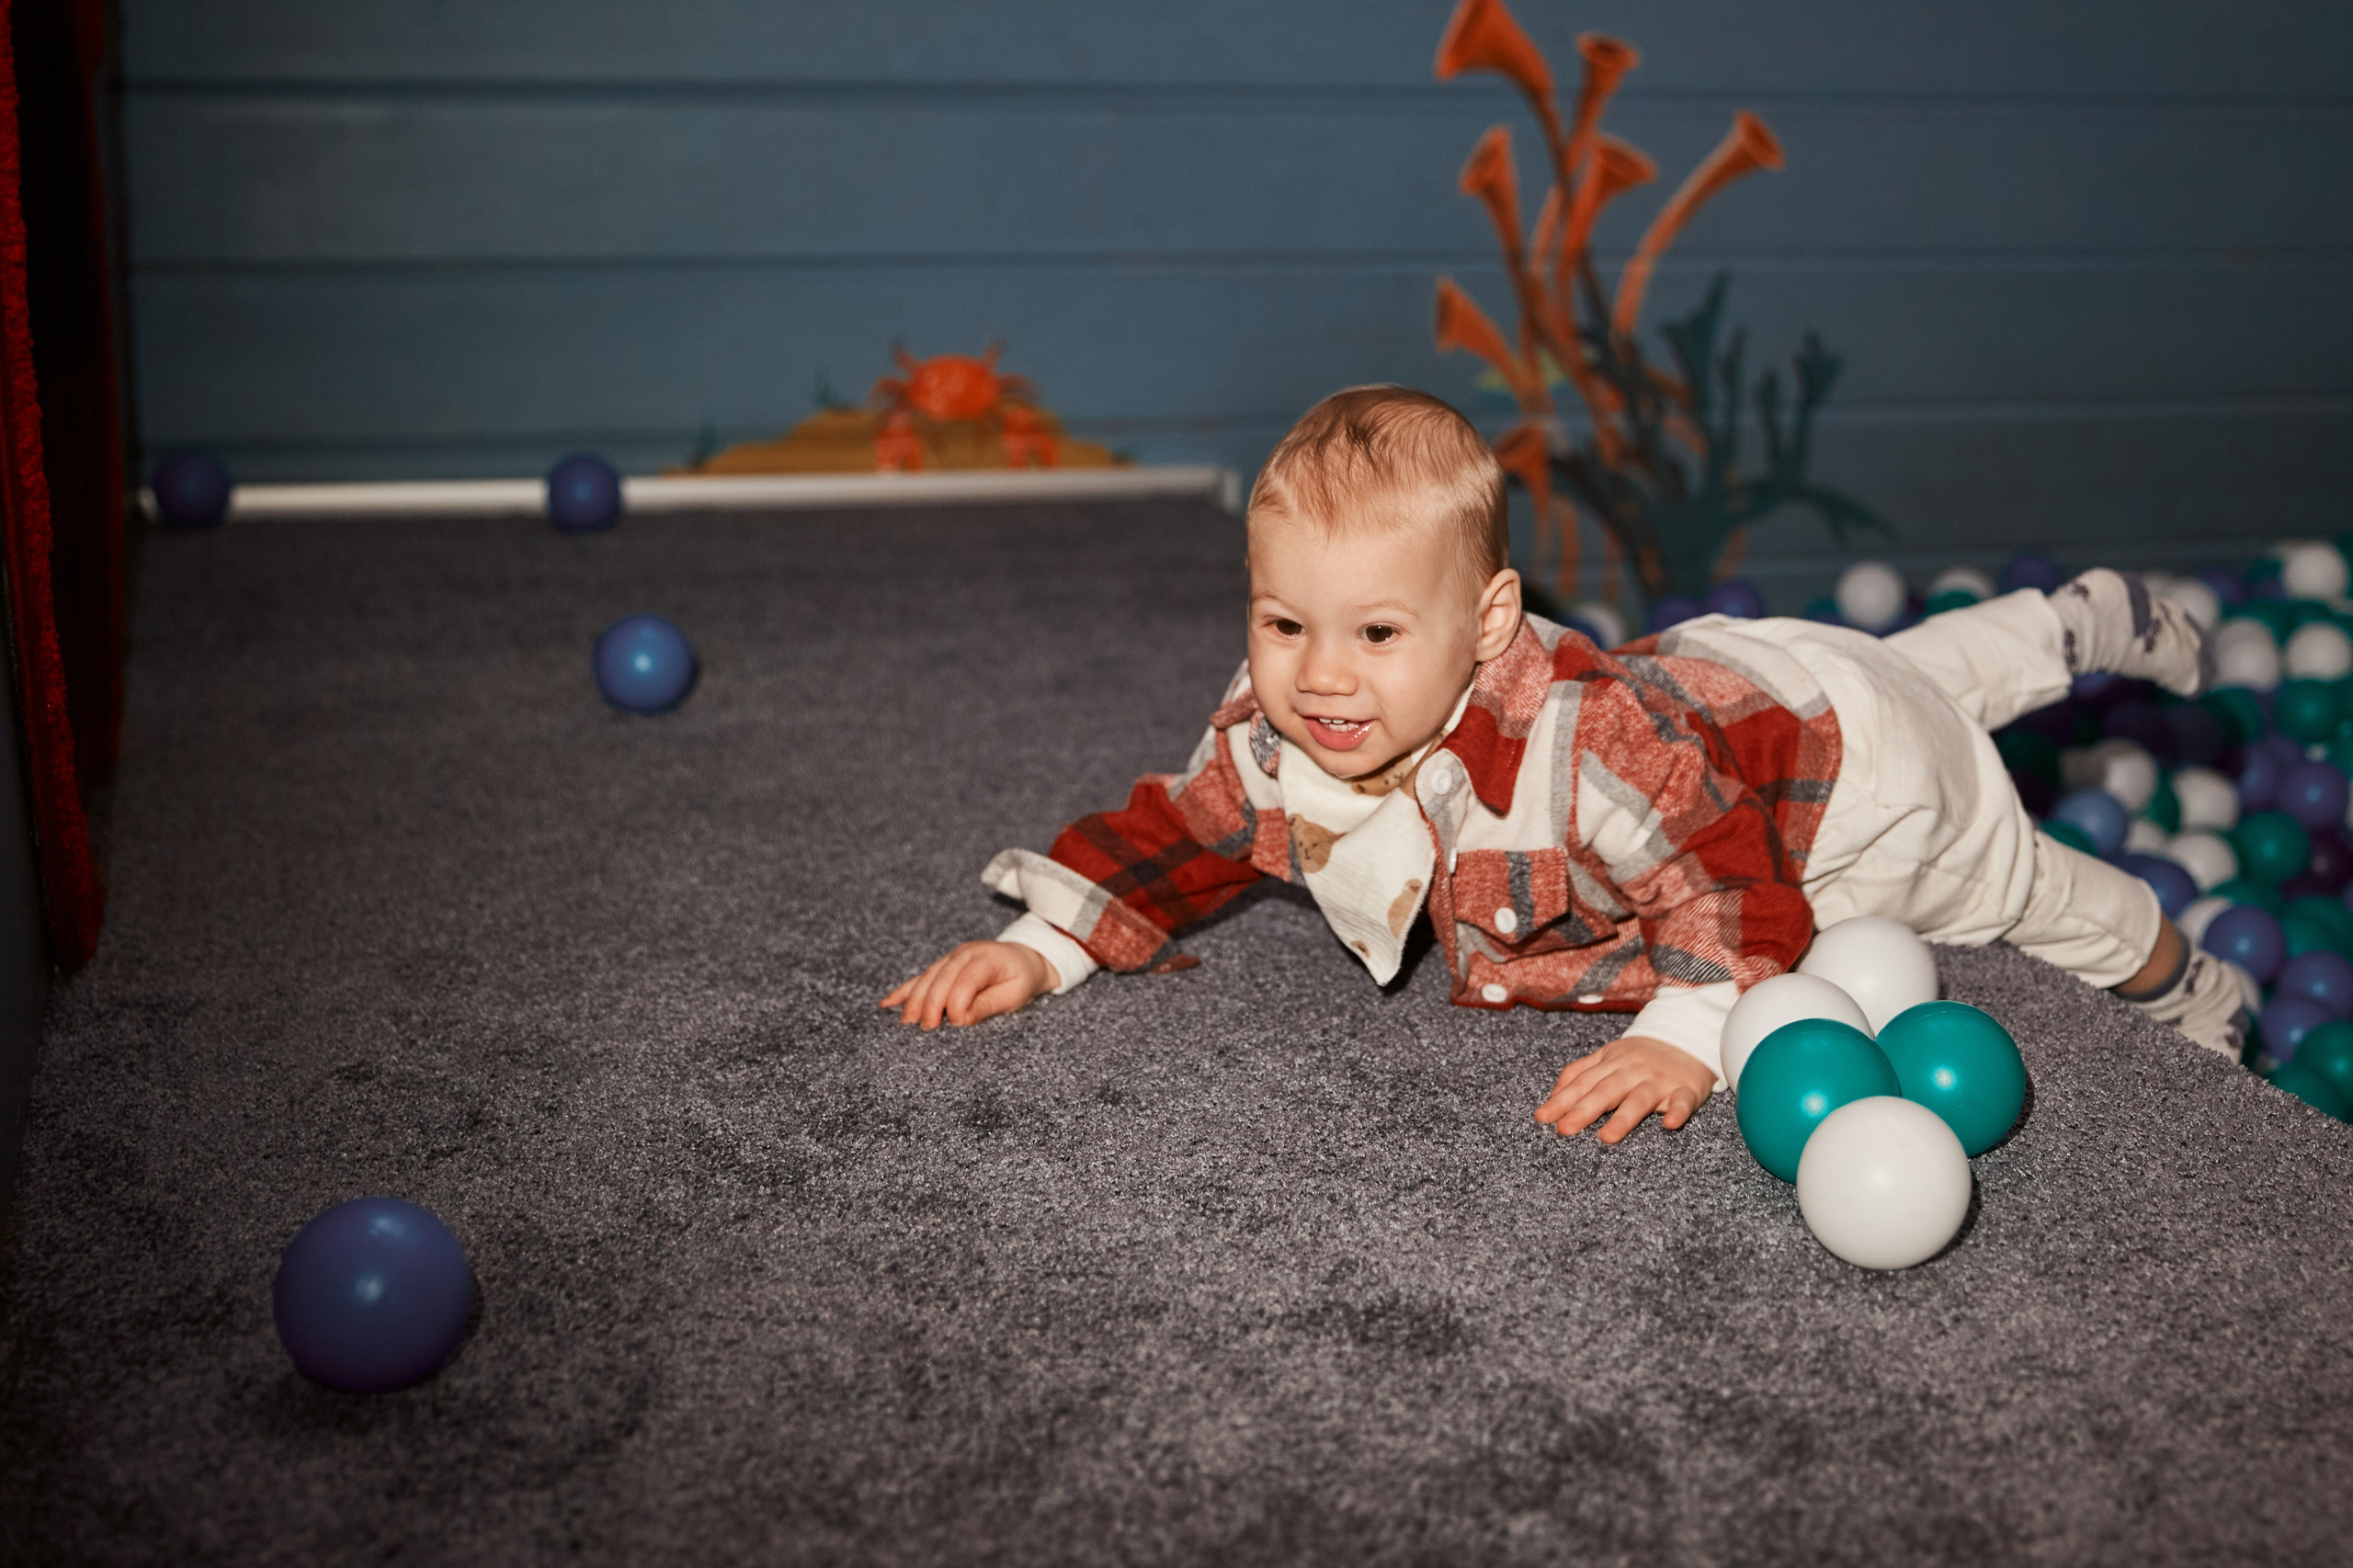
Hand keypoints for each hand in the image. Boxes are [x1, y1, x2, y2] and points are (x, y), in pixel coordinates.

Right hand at [881, 941, 1059, 1029]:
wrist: (1025, 958)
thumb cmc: (1022, 979)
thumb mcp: (1014, 995)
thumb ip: (987, 1005)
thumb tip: (959, 1019)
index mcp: (988, 958)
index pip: (966, 980)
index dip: (957, 1002)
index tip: (955, 1024)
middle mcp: (966, 953)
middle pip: (942, 978)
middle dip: (930, 1003)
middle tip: (924, 1028)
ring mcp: (952, 957)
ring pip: (928, 977)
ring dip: (914, 999)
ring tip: (906, 1022)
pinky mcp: (944, 964)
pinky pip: (922, 978)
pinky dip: (905, 991)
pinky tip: (888, 1003)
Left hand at [1534, 1035, 1714, 1144]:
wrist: (1687, 1036)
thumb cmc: (1640, 1056)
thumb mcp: (1607, 1056)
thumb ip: (1579, 1073)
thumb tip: (1552, 1097)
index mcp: (1610, 1063)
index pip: (1582, 1083)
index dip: (1561, 1100)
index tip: (1541, 1118)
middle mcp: (1632, 1071)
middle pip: (1605, 1091)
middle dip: (1583, 1110)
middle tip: (1564, 1130)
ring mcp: (1659, 1080)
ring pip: (1640, 1099)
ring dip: (1623, 1118)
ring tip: (1606, 1138)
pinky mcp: (1686, 1089)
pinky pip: (1682, 1102)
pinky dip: (1677, 1112)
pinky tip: (1669, 1124)